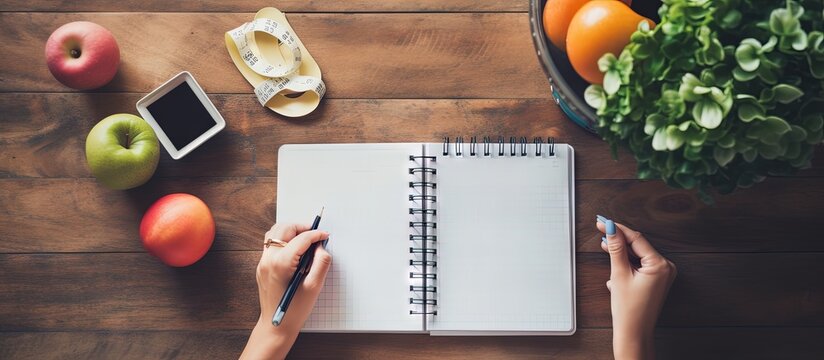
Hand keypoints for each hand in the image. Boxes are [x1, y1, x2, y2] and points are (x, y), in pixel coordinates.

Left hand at [240, 223, 330, 359]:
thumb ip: (321, 263)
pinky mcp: (261, 267)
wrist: (276, 327)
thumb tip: (321, 247)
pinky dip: (283, 240)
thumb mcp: (314, 286)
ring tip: (305, 239)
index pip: (301, 238)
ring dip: (290, 231)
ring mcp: (262, 262)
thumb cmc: (295, 310)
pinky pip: (270, 244)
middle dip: (301, 227)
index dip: (316, 234)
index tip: (326, 235)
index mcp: (281, 263)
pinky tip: (295, 249)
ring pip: (274, 233)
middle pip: (284, 228)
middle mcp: (268, 259)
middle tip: (315, 234)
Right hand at [597, 216, 675, 359]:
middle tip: (601, 228)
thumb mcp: (619, 275)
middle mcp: (665, 267)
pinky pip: (641, 264)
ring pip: (638, 254)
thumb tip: (611, 229)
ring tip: (605, 244)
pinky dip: (627, 261)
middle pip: (638, 245)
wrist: (634, 333)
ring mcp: (662, 274)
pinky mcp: (657, 280)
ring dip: (622, 250)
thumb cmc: (629, 309)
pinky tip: (614, 259)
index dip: (617, 228)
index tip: (603, 221)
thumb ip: (616, 249)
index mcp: (660, 265)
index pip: (636, 238)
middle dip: (619, 238)